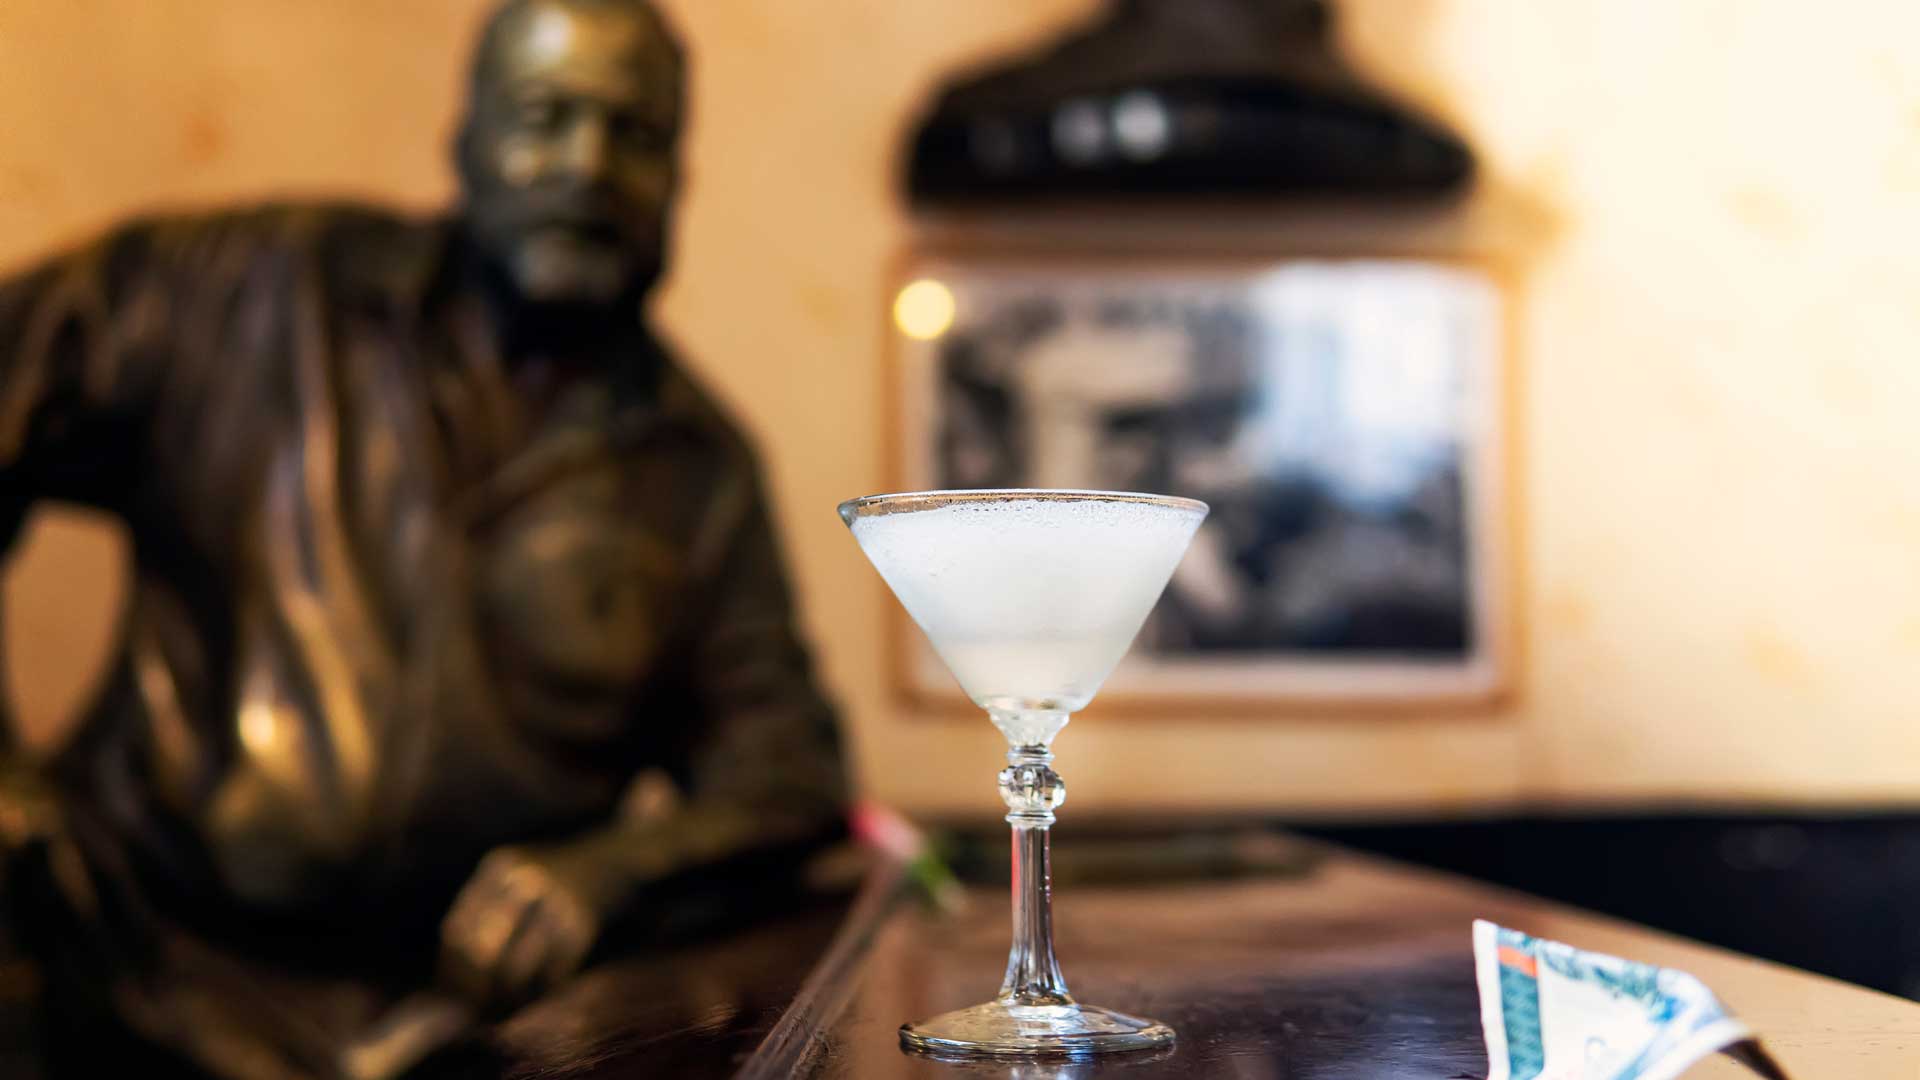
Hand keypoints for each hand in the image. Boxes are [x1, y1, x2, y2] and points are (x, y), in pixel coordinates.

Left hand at [438, 845, 601, 1008]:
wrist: (615, 856)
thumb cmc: (555, 875)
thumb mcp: (516, 874)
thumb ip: (483, 910)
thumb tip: (448, 976)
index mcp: (500, 866)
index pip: (458, 930)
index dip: (452, 970)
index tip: (453, 997)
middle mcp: (525, 880)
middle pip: (483, 952)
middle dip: (475, 989)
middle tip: (475, 1013)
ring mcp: (556, 901)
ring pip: (515, 970)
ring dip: (506, 1000)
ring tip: (502, 1013)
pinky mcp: (582, 924)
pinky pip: (551, 974)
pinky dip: (539, 995)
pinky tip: (536, 999)